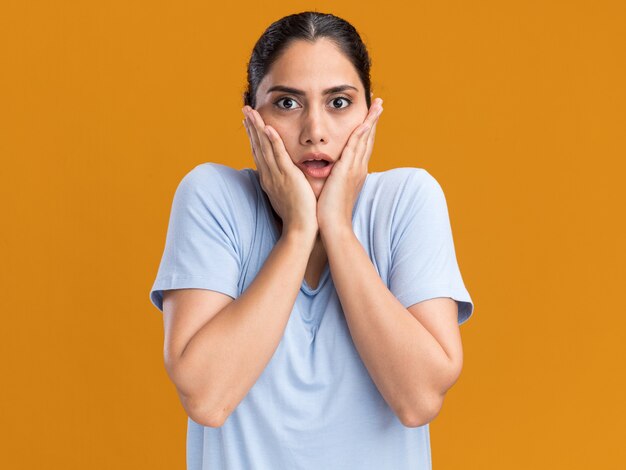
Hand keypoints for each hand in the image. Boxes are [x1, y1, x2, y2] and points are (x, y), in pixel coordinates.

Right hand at [242, 106, 317, 237]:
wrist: (300, 229)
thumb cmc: (297, 215)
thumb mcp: (287, 195)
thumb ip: (284, 183)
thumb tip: (285, 177)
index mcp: (269, 178)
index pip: (259, 153)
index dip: (253, 136)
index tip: (249, 122)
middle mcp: (269, 175)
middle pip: (257, 146)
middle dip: (251, 127)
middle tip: (245, 109)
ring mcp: (276, 175)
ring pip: (264, 147)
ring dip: (257, 128)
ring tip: (251, 111)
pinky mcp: (287, 176)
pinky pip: (278, 155)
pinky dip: (273, 141)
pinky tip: (268, 128)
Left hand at [317, 98, 382, 231]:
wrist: (333, 226)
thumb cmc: (330, 212)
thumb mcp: (334, 190)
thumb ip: (333, 179)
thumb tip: (329, 173)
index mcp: (355, 172)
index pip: (363, 146)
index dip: (367, 130)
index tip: (370, 117)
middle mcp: (358, 168)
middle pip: (368, 139)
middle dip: (373, 120)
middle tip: (379, 103)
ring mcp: (354, 169)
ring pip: (365, 139)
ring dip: (371, 120)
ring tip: (377, 105)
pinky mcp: (346, 171)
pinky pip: (355, 147)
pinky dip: (361, 133)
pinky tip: (364, 122)